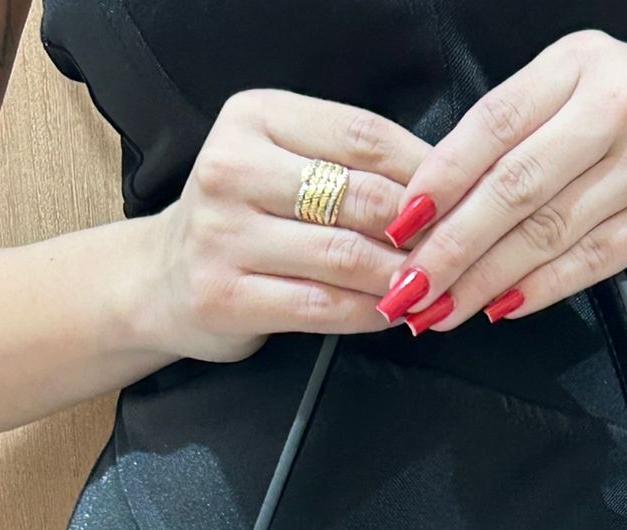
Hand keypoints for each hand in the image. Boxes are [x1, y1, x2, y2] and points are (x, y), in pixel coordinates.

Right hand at [135, 88, 433, 361]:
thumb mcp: (286, 165)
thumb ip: (350, 167)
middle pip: (359, 196)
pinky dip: (370, 313)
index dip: (425, 171)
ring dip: (401, 277)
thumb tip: (442, 188)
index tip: (463, 199)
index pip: (362, 135)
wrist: (163, 278)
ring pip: (345, 255)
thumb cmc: (245, 219)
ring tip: (432, 286)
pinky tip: (392, 313)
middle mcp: (232, 169)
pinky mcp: (226, 296)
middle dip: (419, 230)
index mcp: (255, 118)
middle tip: (456, 251)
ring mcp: (224, 235)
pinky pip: (322, 306)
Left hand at [374, 28, 626, 331]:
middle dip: (450, 247)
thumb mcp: (590, 88)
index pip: (491, 125)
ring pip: (546, 232)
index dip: (439, 180)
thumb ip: (526, 128)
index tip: (399, 224)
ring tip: (441, 310)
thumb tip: (441, 195)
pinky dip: (540, 290)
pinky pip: (589, 261)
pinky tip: (502, 309)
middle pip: (512, 187)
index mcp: (579, 63)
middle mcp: (615, 105)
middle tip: (408, 287)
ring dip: (484, 281)